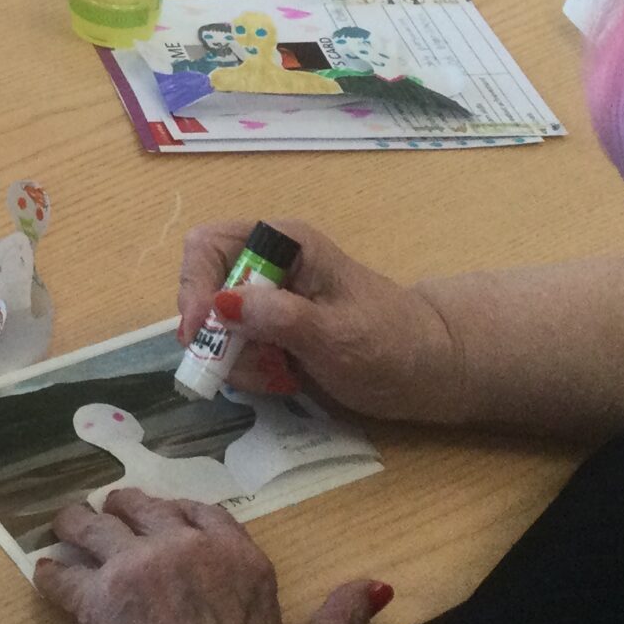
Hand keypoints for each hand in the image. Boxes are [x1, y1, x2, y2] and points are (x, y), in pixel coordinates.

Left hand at [35, 492, 386, 623]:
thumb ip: (339, 619)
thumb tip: (376, 587)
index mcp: (240, 560)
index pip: (203, 511)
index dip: (178, 510)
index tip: (164, 514)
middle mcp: (186, 550)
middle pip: (142, 505)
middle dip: (122, 508)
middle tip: (109, 515)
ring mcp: (137, 569)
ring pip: (93, 524)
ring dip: (76, 524)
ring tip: (64, 527)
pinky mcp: (97, 600)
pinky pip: (61, 573)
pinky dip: (50, 574)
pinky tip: (45, 576)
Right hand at [176, 219, 464, 422]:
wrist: (428, 372)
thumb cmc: (392, 344)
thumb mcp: (337, 334)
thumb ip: (281, 317)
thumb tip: (224, 303)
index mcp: (284, 244)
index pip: (209, 244)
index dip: (195, 283)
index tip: (200, 330)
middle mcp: (268, 265)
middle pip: (202, 284)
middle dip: (213, 329)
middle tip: (238, 363)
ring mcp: (266, 300)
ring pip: (213, 324)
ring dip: (234, 356)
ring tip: (278, 374)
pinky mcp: (269, 332)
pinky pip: (233, 349)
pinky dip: (248, 369)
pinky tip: (284, 378)